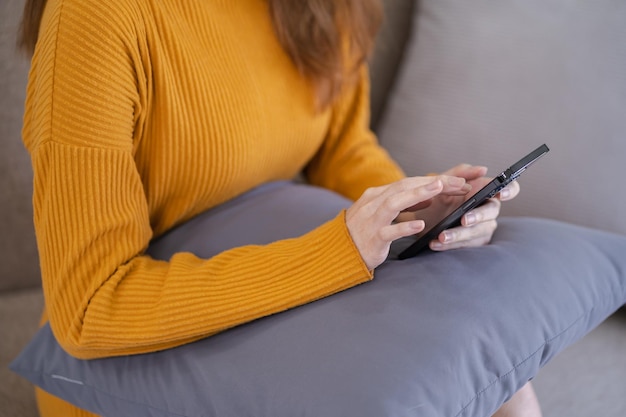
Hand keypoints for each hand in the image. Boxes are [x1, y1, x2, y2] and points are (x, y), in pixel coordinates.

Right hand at [346, 175, 471, 269]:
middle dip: (432, 183)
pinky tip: (420, 225)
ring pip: (395, 203)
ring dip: (417, 194)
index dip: (432, 180)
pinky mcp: (372, 239)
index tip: (456, 182)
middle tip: (458, 182)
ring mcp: (372, 221)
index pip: (408, 183)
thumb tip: (428, 195)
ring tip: (439, 189)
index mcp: (376, 195)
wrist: (338, 253)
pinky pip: (389, 232)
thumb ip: (402, 203)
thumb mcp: (381, 212)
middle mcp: (373, 204)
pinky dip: (404, 227)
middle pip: (405, 187)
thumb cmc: (363, 232)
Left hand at [399, 164, 519, 251]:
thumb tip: (482, 169)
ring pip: (478, 232)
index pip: (508, 189)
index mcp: (485, 191)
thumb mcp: (443, 183)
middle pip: (491, 212)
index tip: (501, 194)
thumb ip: (459, 173)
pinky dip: (449, 245)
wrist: (420, 217)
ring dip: (459, 234)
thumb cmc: (436, 198)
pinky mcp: (473, 242)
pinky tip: (436, 243)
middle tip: (463, 220)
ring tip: (442, 236)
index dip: (509, 190)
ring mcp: (483, 227)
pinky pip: (466, 245)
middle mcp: (488, 209)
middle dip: (477, 216)